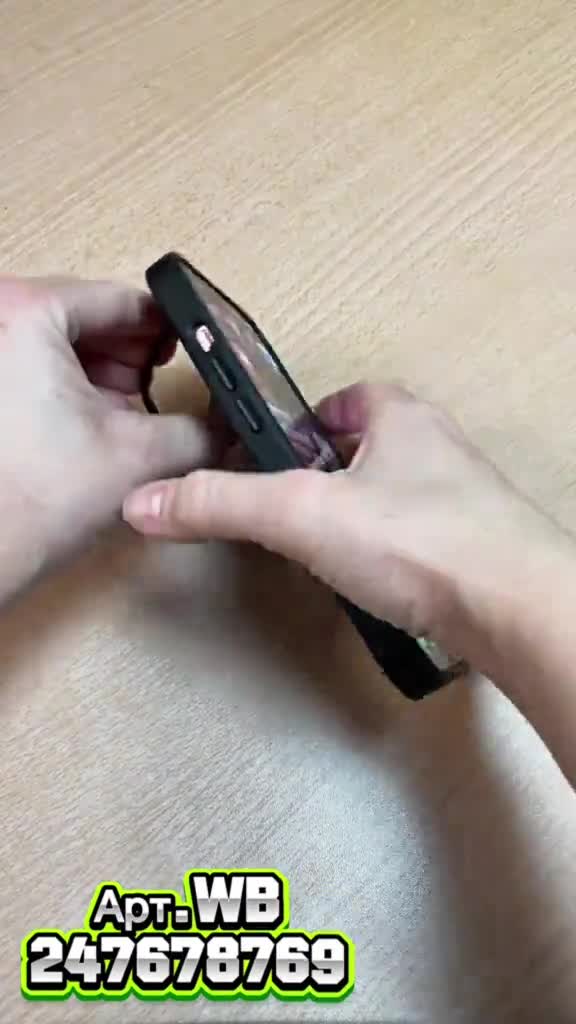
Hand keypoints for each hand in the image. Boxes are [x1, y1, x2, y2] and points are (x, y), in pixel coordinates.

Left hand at [0, 275, 211, 600]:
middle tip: (158, 386)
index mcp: (32, 315)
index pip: (122, 299)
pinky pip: (33, 366)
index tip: (191, 354)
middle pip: (87, 316)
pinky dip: (67, 386)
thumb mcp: (143, 455)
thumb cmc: (34, 500)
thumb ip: (202, 431)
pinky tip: (89, 423)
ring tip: (126, 410)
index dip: (168, 328)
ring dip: (100, 371)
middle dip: (129, 353)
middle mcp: (2, 322)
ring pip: (59, 342)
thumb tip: (228, 424)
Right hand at [122, 381, 573, 671]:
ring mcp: (465, 500)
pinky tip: (376, 585)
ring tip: (326, 550)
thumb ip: (222, 503)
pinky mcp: (477, 549)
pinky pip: (423, 537)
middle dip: (329, 474)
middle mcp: (439, 449)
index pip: (346, 399)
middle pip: (371, 448)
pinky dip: (393, 553)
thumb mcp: (301, 514)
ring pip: (398, 495)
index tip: (273, 455)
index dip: (304, 422)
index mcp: (400, 417)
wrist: (516, 608)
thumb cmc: (417, 539)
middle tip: (292, 507)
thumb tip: (144, 502)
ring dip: (361, 515)